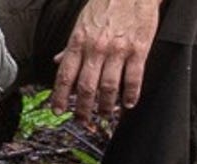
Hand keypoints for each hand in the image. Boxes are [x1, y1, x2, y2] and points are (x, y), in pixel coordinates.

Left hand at [50, 0, 160, 125]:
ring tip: (104, 114)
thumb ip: (71, 46)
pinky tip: (128, 104)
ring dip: (105, 107)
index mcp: (78, 43)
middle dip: (82, 109)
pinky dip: (130, 95)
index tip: (58, 111)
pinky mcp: (139, 49)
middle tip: (82, 120)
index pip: (65, 76)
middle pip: (85, 88)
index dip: (60, 97)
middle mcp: (96, 49)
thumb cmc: (106, 5)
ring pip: (108, 88)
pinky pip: (134, 79)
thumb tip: (57, 61)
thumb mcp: (81, 24)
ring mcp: (118, 50)